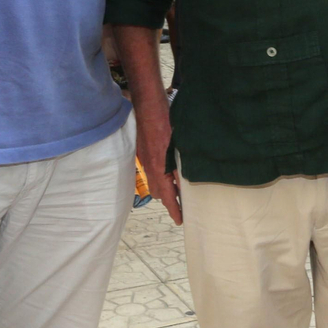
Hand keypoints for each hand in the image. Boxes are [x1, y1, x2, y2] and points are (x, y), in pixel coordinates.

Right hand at [136, 109, 181, 224]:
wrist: (147, 107)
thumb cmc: (165, 123)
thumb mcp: (178, 146)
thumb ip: (180, 166)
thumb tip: (184, 184)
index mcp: (159, 168)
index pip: (168, 196)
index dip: (174, 209)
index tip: (180, 220)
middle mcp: (150, 167)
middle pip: (158, 193)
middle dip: (169, 200)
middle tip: (182, 203)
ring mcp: (145, 160)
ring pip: (154, 183)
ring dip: (164, 187)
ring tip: (178, 187)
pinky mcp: (143, 153)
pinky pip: (151, 171)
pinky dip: (160, 175)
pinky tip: (169, 169)